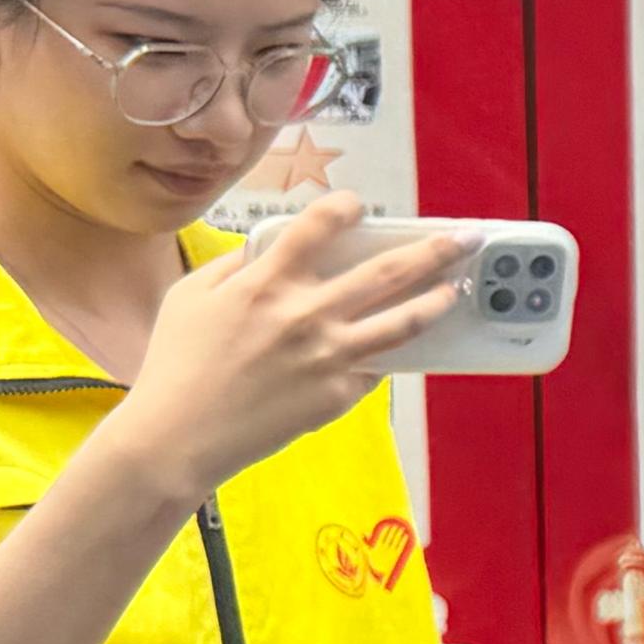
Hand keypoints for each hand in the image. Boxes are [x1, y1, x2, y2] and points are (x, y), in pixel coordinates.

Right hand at [99, 201, 465, 502]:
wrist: (177, 436)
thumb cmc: (176, 364)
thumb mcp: (188, 298)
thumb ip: (233, 266)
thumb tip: (266, 245)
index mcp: (265, 282)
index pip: (319, 225)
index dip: (346, 207)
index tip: (361, 206)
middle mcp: (306, 313)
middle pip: (387, 270)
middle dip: (435, 250)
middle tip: (467, 238)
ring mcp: (328, 355)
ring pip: (404, 321)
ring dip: (437, 301)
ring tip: (456, 291)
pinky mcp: (338, 393)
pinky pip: (376, 366)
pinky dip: (390, 351)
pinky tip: (409, 341)